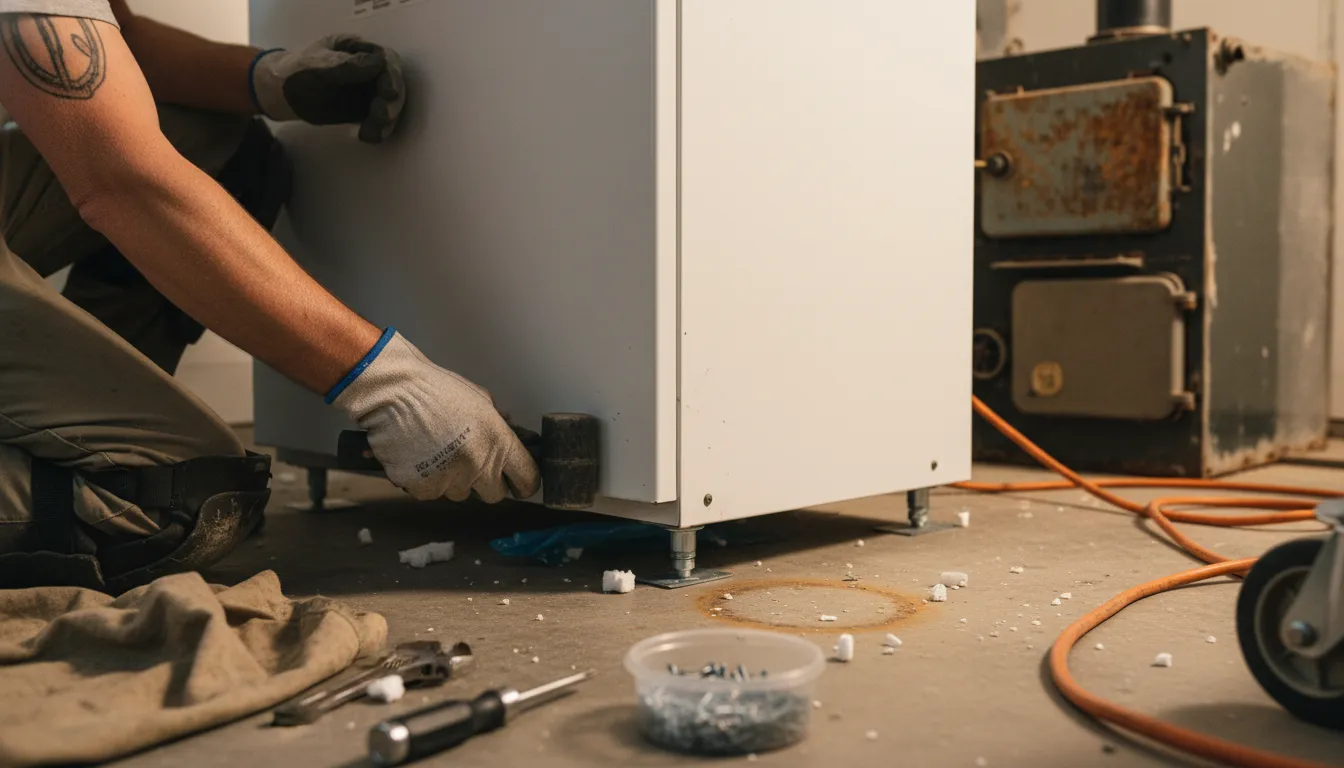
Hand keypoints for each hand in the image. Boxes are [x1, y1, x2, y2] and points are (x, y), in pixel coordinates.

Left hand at [251, 34, 405, 143]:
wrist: (276, 93)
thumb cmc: (294, 72)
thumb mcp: (319, 66)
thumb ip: (348, 65)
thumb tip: (381, 63)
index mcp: (356, 49)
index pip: (385, 60)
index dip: (391, 76)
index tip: (389, 93)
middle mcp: (366, 68)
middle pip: (391, 84)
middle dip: (390, 102)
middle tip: (383, 117)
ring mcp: (365, 89)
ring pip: (387, 105)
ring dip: (386, 120)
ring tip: (373, 132)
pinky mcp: (361, 109)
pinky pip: (376, 120)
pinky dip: (376, 130)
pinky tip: (368, 136)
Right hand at [329, 331, 540, 502]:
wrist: (393, 392)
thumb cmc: (435, 390)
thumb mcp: (481, 400)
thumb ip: (498, 426)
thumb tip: (509, 438)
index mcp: (498, 442)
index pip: (527, 479)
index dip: (524, 483)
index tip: (519, 482)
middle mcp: (478, 465)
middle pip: (494, 495)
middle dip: (486, 482)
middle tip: (470, 462)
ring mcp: (450, 479)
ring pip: (460, 493)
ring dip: (453, 479)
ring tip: (437, 451)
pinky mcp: (423, 488)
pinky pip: (432, 493)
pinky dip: (426, 480)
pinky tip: (420, 457)